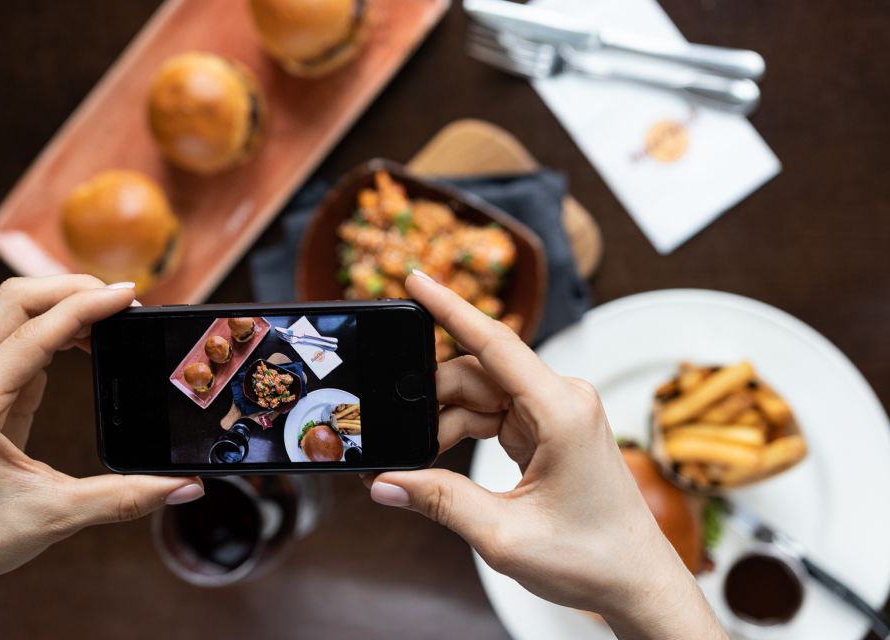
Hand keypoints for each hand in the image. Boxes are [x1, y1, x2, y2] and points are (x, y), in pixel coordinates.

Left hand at [0, 276, 203, 602]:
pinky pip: (19, 334)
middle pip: (15, 299)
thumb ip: (126, 498)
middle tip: (126, 302)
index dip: (85, 307)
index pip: (32, 333)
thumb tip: (185, 487)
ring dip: (65, 302)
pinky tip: (91, 341)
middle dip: (73, 288)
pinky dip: (58, 325)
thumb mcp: (57, 515)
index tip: (130, 298)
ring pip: (14, 309)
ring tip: (115, 319)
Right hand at [369, 272, 725, 639]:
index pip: (496, 343)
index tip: (415, 280)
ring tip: (422, 465)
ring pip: (480, 393)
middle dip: (432, 400)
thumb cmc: (591, 557)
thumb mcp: (504, 534)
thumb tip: (385, 481)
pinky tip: (441, 458)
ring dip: (446, 422)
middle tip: (398, 439)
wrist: (635, 581)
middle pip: (477, 373)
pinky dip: (463, 429)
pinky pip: (493, 411)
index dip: (450, 308)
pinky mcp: (549, 427)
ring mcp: (556, 411)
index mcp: (562, 411)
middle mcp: (562, 399)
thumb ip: (440, 500)